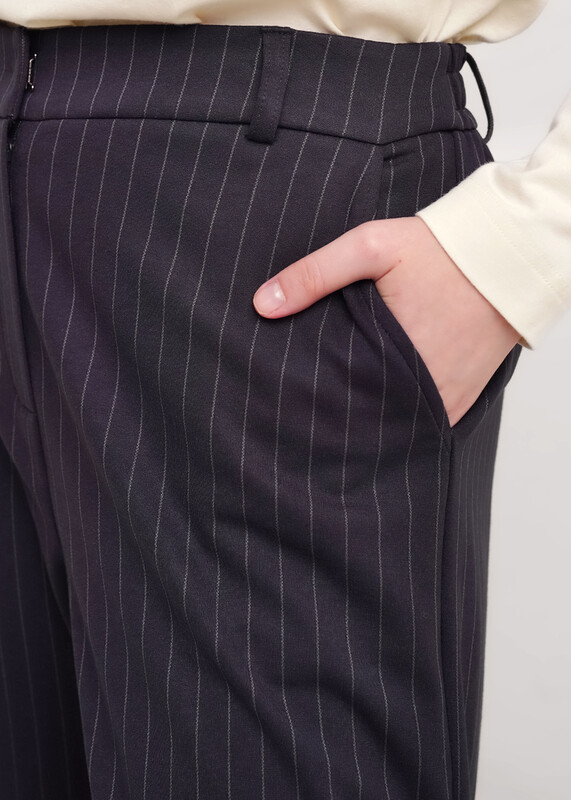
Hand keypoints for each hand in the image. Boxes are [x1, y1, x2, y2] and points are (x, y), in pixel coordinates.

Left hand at [253, 217, 519, 426]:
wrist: (508, 256)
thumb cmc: (439, 250)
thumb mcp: (371, 246)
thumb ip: (315, 274)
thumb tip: (263, 304)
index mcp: (391, 353)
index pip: (334, 392)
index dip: (310, 392)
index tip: (289, 389)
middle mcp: (419, 387)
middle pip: (361, 411)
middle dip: (336, 404)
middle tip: (311, 395)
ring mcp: (441, 400)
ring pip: (389, 420)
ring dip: (368, 410)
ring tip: (345, 395)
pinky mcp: (458, 403)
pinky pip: (419, 419)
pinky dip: (398, 410)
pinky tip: (379, 395)